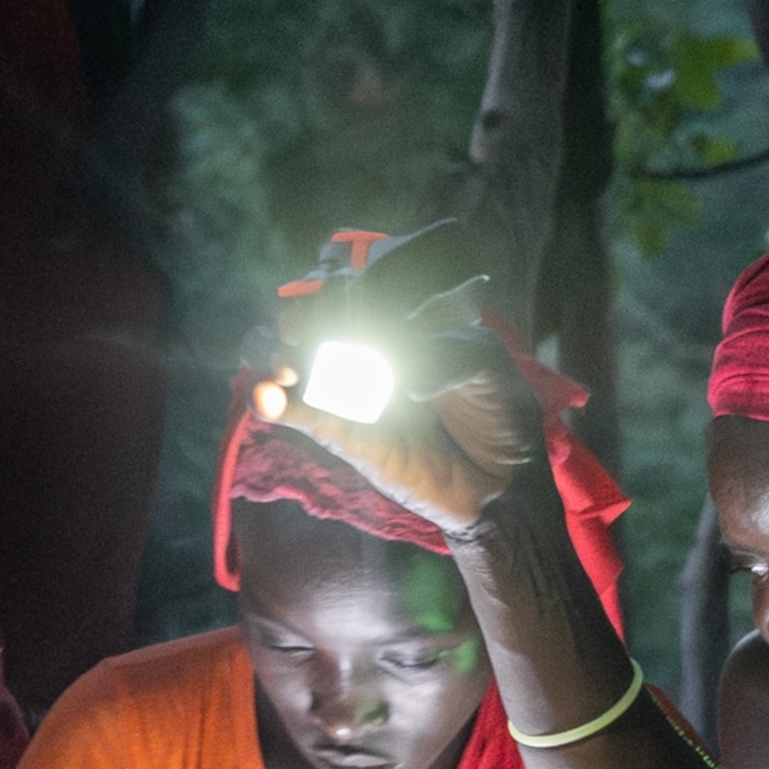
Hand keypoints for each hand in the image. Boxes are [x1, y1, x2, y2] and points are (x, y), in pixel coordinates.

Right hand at [245, 312, 547, 536]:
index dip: (333, 285)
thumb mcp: (487, 364)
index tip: (336, 289)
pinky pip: (295, 412)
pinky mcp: (338, 434)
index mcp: (398, 323)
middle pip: (307, 319)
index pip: (351, 290)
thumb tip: (409, 384)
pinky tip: (268, 397)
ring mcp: (346, 391)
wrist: (499, 482)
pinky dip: (271, 401)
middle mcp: (364, 351)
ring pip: (285, 360)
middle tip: (300, 328)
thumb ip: (452, 354)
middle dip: (295, 316)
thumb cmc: (497, 414)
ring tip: (284, 366)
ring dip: (269, 352)